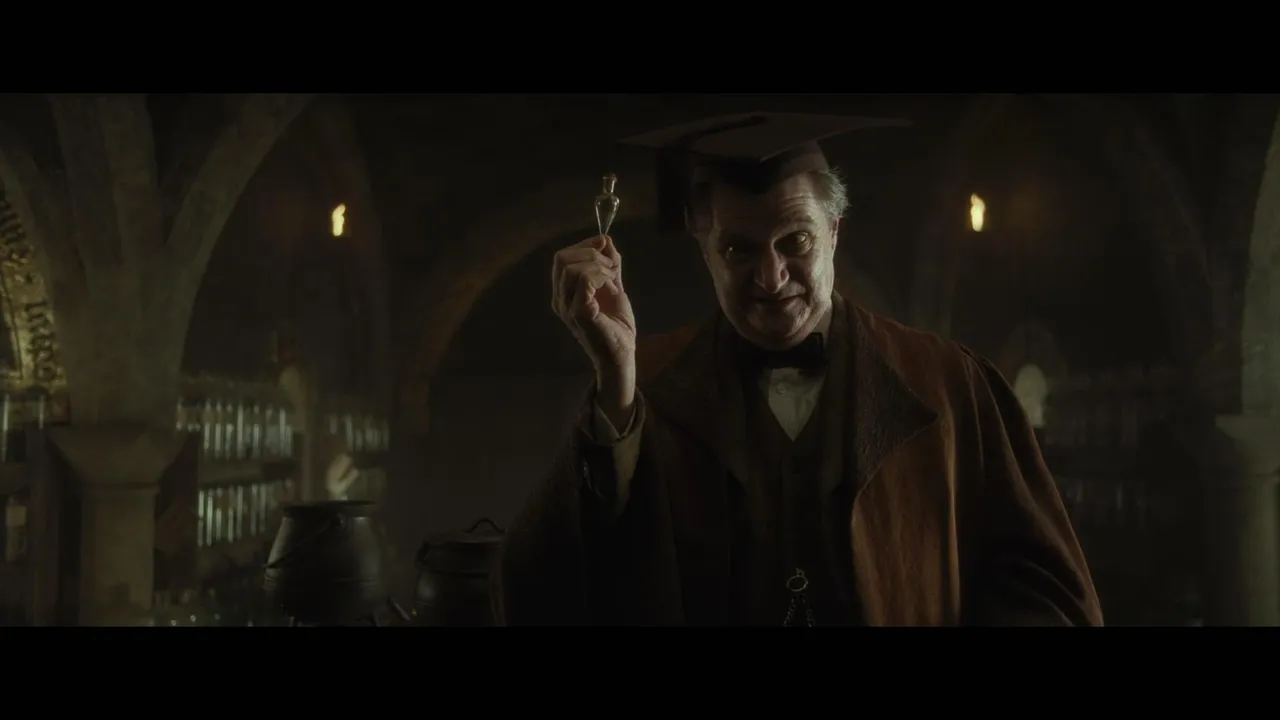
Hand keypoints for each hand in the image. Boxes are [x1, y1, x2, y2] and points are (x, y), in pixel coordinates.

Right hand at [551, 235, 636, 421]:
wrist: (622, 353)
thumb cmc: (616, 325)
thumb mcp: (613, 287)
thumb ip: (609, 265)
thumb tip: (605, 240)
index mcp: (563, 292)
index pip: (562, 257)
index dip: (584, 245)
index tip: (605, 245)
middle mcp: (560, 299)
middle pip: (561, 258)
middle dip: (589, 252)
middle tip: (611, 265)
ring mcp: (567, 307)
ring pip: (571, 267)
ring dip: (596, 264)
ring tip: (612, 277)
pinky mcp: (579, 314)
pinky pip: (583, 280)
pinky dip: (600, 275)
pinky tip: (611, 284)